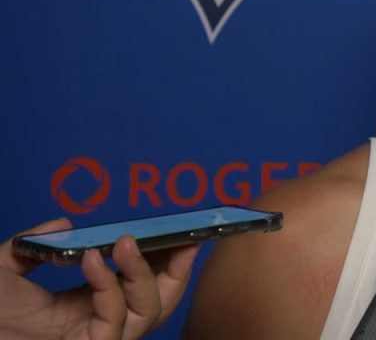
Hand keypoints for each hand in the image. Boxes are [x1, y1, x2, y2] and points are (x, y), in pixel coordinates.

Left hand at [0, 218, 199, 339]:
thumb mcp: (7, 267)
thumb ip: (34, 243)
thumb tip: (65, 224)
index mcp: (87, 307)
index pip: (142, 286)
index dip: (166, 260)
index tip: (180, 231)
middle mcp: (99, 325)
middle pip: (161, 303)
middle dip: (178, 270)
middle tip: (183, 237)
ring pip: (148, 313)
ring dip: (143, 273)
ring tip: (127, 241)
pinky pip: (113, 319)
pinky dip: (109, 285)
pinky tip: (94, 258)